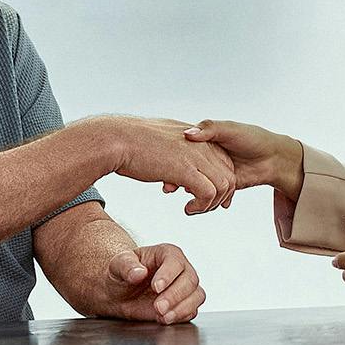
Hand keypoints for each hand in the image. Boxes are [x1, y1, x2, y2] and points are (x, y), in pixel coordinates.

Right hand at [103, 116, 235, 213]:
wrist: (116, 139)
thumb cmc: (130, 141)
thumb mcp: (160, 139)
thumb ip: (173, 148)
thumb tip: (172, 160)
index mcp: (196, 136)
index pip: (224, 160)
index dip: (220, 181)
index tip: (210, 196)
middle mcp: (200, 143)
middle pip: (228, 174)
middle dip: (221, 195)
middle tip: (203, 206)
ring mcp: (195, 155)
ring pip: (223, 185)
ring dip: (211, 203)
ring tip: (193, 209)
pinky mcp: (185, 169)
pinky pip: (208, 193)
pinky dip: (201, 205)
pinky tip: (187, 208)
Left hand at [103, 243, 205, 324]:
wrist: (119, 293)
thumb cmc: (121, 274)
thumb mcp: (117, 265)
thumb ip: (126, 266)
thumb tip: (139, 272)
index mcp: (166, 253)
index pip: (175, 262)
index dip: (168, 275)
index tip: (156, 288)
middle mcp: (180, 269)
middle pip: (190, 280)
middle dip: (174, 296)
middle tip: (158, 307)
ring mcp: (184, 287)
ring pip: (197, 296)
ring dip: (182, 308)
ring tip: (162, 317)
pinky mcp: (184, 304)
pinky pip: (192, 310)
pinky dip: (181, 317)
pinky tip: (165, 319)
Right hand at [179, 120, 303, 198]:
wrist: (275, 158)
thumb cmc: (254, 138)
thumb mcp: (229, 129)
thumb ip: (210, 129)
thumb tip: (189, 134)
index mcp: (206, 142)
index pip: (182, 151)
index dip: (172, 160)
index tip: (164, 169)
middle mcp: (207, 157)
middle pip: (185, 170)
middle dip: (175, 179)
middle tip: (168, 187)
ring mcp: (214, 172)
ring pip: (195, 185)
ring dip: (188, 192)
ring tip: (183, 198)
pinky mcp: (222, 186)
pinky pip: (208, 196)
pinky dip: (202, 202)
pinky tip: (195, 205)